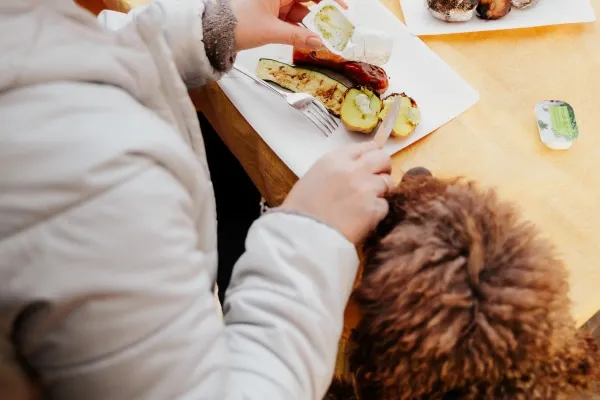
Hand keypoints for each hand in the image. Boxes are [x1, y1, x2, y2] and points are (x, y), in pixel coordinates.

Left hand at [231, 0, 346, 50]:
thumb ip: (297, 36)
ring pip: (298, 9)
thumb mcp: (271, 31)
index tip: (342, 7)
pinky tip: (304, 38)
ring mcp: (272, 2)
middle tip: (333, 24)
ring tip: (317, 36)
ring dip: (308, 23)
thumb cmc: (235, 24)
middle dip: (319, 12)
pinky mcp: (268, 13)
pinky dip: (297, 27)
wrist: (214, 33)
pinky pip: (289, 18)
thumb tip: (318, 41)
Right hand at [281, 141, 393, 243]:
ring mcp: (366, 188)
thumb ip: (338, 168)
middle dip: (383, 168)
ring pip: (387, 182)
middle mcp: (354, 169)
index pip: (367, 146)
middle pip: (383, 158)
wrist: (302, 235)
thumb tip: (357, 166)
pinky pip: (384, 205)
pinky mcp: (374, 209)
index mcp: (335, 159)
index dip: (372, 155)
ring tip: (365, 203)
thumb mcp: (315, 176)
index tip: (372, 162)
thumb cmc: (301, 208)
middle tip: (377, 179)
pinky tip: (361, 218)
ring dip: (380, 191)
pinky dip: (376, 212)